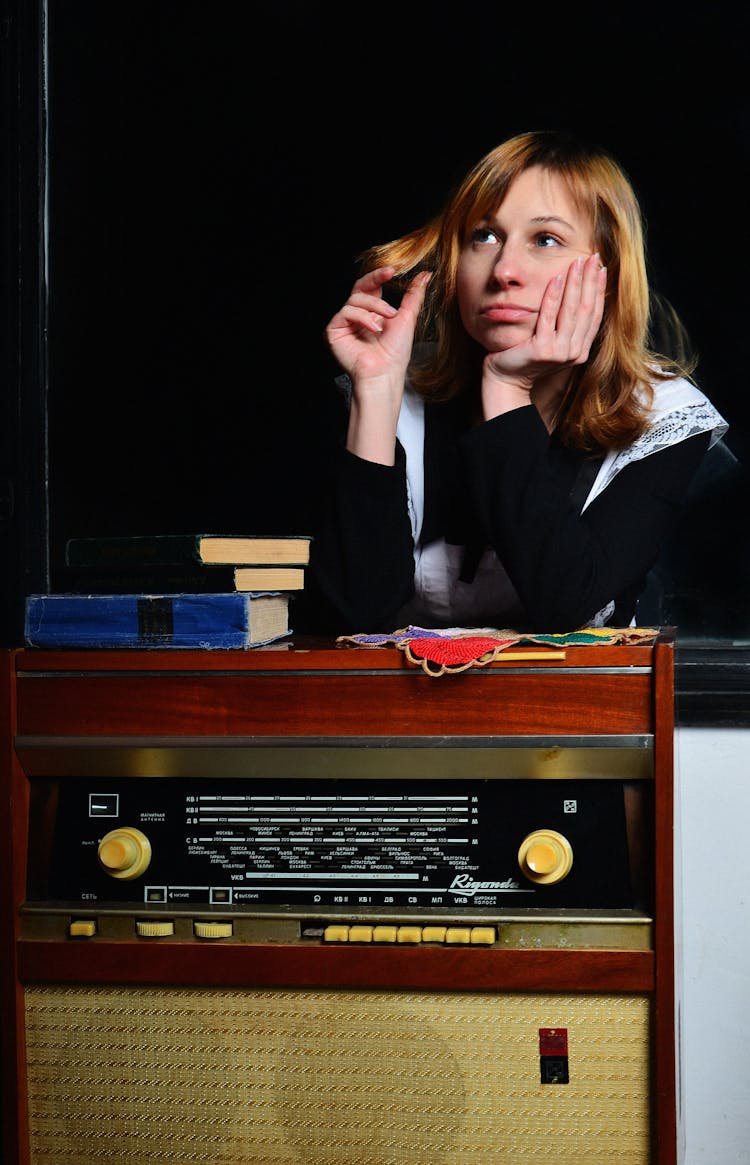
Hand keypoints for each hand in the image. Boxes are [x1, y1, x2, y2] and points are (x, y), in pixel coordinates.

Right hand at [325, 266, 431, 386]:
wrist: (385, 373)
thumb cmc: (395, 353)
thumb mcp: (407, 317)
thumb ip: (414, 295)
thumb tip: (426, 275)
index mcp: (371, 312)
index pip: (370, 286)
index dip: (378, 276)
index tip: (393, 270)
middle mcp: (356, 316)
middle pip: (359, 287)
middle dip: (374, 279)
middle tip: (389, 275)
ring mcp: (344, 323)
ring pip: (355, 299)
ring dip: (375, 305)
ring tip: (388, 319)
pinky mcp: (334, 331)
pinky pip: (346, 312)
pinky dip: (362, 317)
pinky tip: (374, 329)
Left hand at [482, 253, 606, 418]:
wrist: (505, 380)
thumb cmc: (524, 357)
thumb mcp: (552, 341)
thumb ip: (565, 325)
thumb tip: (578, 295)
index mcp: (580, 350)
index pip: (594, 314)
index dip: (599, 290)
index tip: (601, 268)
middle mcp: (574, 352)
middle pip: (586, 310)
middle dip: (591, 281)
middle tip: (593, 257)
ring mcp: (559, 353)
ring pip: (571, 311)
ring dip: (575, 284)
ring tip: (577, 262)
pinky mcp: (542, 350)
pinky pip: (548, 317)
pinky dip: (553, 296)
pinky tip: (556, 278)